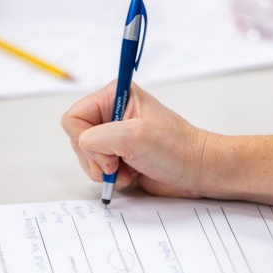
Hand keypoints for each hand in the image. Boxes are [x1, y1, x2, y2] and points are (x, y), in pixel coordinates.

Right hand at [61, 80, 212, 197]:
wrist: (198, 170)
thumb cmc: (176, 149)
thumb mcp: (133, 136)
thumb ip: (96, 138)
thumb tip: (84, 147)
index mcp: (115, 95)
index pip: (73, 118)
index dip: (86, 140)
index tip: (110, 151)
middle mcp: (113, 113)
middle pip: (78, 139)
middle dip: (97, 159)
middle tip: (119, 163)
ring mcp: (117, 136)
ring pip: (87, 157)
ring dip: (105, 170)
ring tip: (129, 169)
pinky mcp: (122, 155)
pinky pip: (100, 169)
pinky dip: (112, 177)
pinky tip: (132, 174)